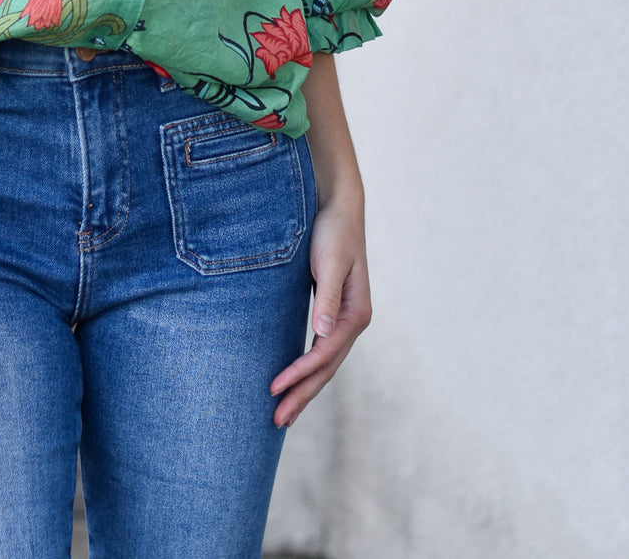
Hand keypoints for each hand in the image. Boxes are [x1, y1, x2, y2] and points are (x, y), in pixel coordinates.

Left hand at [269, 195, 372, 426]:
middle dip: (302, 395)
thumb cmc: (333, 231)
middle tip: (276, 422)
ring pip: (324, 363)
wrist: (339, 205)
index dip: (300, 374)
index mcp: (355, 313)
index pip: (324, 354)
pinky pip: (319, 349)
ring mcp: (344, 318)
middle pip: (326, 367)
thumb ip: (325, 297)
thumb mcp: (329, 262)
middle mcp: (353, 320)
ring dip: (305, 388)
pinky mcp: (332, 311)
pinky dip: (307, 368)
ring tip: (283, 414)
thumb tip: (322, 332)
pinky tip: (293, 380)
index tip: (273, 388)